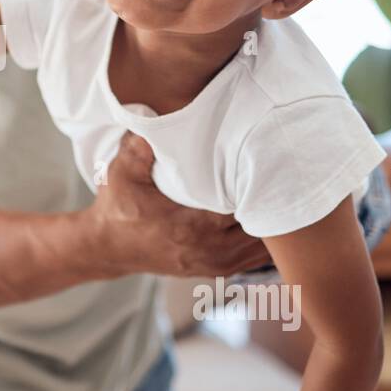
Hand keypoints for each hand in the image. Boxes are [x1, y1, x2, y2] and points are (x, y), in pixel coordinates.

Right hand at [87, 131, 271, 278]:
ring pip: (265, 246)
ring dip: (272, 220)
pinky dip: (265, 240)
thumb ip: (138, 148)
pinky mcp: (218, 269)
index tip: (265, 160)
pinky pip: (256, 257)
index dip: (258, 183)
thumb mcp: (121, 174)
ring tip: (277, 190)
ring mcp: (216, 263)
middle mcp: (210, 250)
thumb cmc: (118, 208)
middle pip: (262, 226)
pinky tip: (265, 214)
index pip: (244, 205)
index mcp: (192, 226)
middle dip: (272, 200)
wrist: (108, 247)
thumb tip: (154, 122)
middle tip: (281, 170)